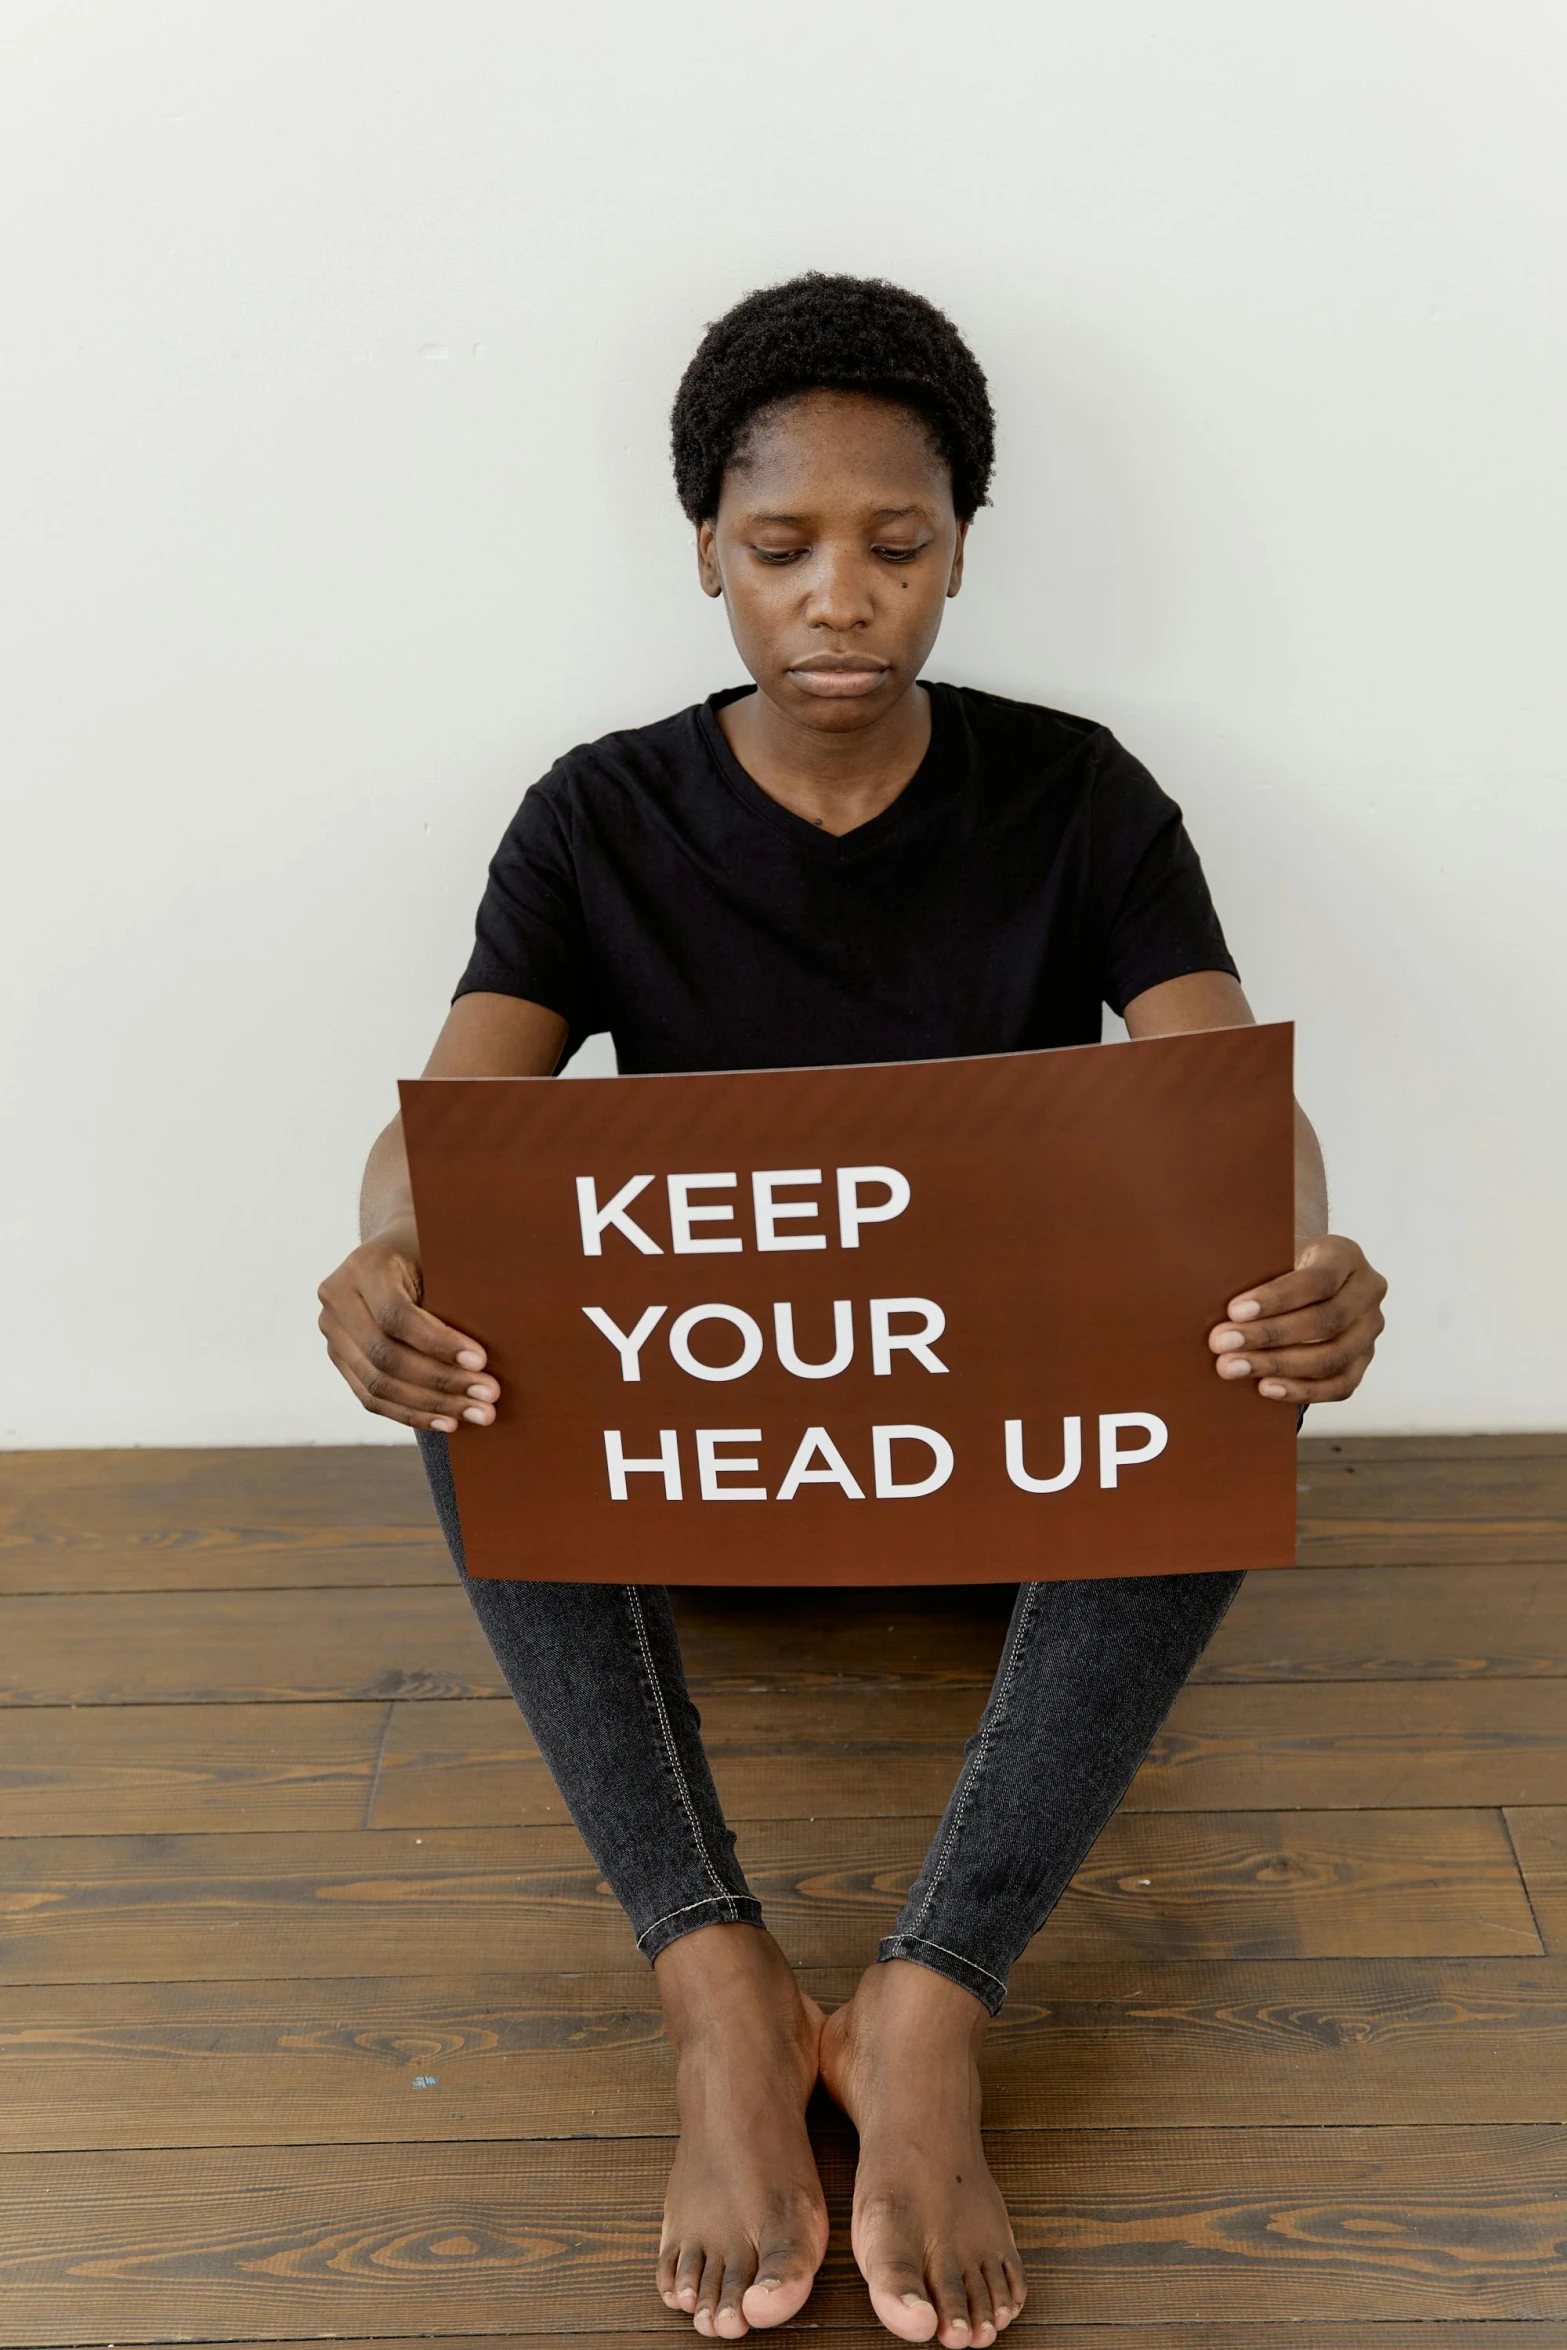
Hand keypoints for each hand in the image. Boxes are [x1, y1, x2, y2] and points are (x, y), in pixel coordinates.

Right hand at [317, 1236, 498, 1431]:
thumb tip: (496, 1343)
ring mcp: (332, 1331)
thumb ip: (458, 1290)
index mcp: (363, 1265)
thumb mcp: (445, 1255)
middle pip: (386, 1356)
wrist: (399, 1248)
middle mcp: (337, 1298)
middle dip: (441, 1382)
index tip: (481, 1361)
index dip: (440, 1344)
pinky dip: (411, 1413)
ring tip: (477, 1414)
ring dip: (432, 1406)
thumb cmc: (435, 1252)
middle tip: (489, 1397)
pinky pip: (371, 1397)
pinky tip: (447, 1422)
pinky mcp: (339, 1357)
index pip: (397, 1316)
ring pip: (377, 1385)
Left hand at [1209, 1234, 1386, 1404]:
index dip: (1276, 1298)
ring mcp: (1370, 1329)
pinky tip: (1266, 1388)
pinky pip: (1340, 1385)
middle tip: (1222, 1343)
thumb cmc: (1278, 1266)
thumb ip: (1255, 1268)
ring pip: (1333, 1356)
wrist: (1303, 1284)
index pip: (1318, 1279)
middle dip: (1269, 1335)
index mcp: (1345, 1255)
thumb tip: (1210, 1296)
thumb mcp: (1272, 1253)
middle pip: (1326, 1321)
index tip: (1234, 1311)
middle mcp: (1367, 1291)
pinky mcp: (1363, 1361)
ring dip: (1278, 1366)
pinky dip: (1302, 1391)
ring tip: (1233, 1368)